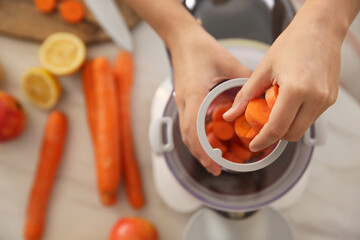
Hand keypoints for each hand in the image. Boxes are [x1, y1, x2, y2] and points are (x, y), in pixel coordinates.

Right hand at [169, 28, 250, 175]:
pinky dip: (196, 137)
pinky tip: (208, 141)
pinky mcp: (184, 100)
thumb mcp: (228, 63)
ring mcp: (182, 102)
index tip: (214, 164)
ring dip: (197, 149)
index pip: (194, 129)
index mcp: (194, 94)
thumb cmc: (201, 48)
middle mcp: (185, 102)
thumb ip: (245, 80)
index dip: (203, 149)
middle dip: (200, 156)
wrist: (182, 39)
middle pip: (187, 137)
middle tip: (216, 170)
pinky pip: (188, 124)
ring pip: (186, 133)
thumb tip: (262, 96)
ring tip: (212, 161)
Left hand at [223, 13, 341, 151]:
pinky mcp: (330, 98)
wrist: (320, 29)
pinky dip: (297, 117)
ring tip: (275, 108)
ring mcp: (325, 99)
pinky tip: (288, 102)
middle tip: (261, 125)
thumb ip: (245, 96)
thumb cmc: (292, 43)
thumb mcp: (263, 70)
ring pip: (302, 128)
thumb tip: (230, 115)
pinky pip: (311, 118)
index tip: (254, 144)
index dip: (263, 140)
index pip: (277, 128)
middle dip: (275, 135)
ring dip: (286, 126)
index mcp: (296, 90)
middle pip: (292, 134)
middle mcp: (315, 98)